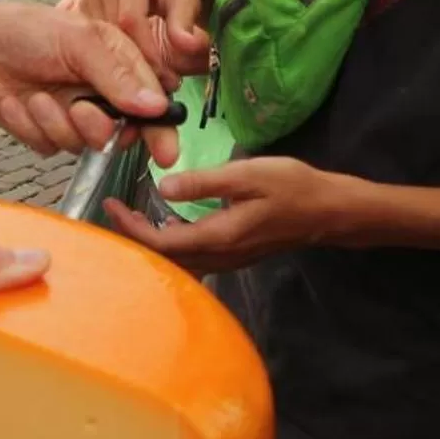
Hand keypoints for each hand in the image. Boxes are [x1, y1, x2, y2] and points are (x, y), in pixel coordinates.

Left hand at [0, 0, 184, 166]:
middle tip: (80, 110)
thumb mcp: (79, 41)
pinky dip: (32, 127)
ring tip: (37, 97)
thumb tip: (156, 107)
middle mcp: (101, 94)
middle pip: (122, 133)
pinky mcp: (44, 131)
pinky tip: (17, 104)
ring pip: (85, 145)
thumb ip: (117, 74)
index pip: (151, 104)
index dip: (161, 130)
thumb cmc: (29, 30)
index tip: (165, 152)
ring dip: (59, 124)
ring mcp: (72, 115)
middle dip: (99, 127)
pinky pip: (50, 147)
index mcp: (119, 65)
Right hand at [76, 0, 216, 79]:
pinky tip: (127, 70)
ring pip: (97, 39)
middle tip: (158, 87)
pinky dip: (107, 57)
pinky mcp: (80, 4)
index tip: (167, 78)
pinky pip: (89, 39)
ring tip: (146, 81)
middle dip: (134, 63)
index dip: (148, 52)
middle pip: (111, 32)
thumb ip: (185, 23)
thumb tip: (189, 45)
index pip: (131, 19)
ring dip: (119, 64)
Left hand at [103, 156, 344, 273]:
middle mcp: (220, 256)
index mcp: (219, 237)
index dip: (131, 227)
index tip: (110, 205)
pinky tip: (166, 227)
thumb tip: (163, 188)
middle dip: (134, 238)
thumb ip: (205, 183)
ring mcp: (229, 259)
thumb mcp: (248, 175)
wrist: (329, 211)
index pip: (161, 242)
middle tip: (113, 212)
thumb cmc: (292, 187)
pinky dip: (171, 247)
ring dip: (152, 245)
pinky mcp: (235, 255)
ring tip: (132, 219)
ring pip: (179, 263)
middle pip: (166, 259)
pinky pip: (193, 259)